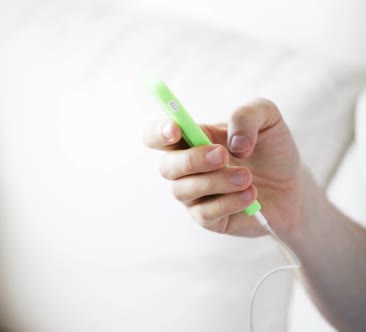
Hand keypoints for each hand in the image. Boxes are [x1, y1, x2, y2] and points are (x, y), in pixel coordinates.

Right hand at [144, 99, 303, 236]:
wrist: (293, 186)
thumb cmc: (270, 149)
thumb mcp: (267, 117)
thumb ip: (246, 115)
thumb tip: (233, 142)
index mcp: (190, 138)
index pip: (155, 135)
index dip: (157, 132)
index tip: (175, 130)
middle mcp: (185, 168)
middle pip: (166, 166)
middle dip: (192, 160)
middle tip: (223, 155)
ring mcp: (194, 195)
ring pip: (184, 190)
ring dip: (217, 181)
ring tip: (248, 177)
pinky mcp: (207, 218)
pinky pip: (205, 213)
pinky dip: (229, 202)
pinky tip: (251, 195)